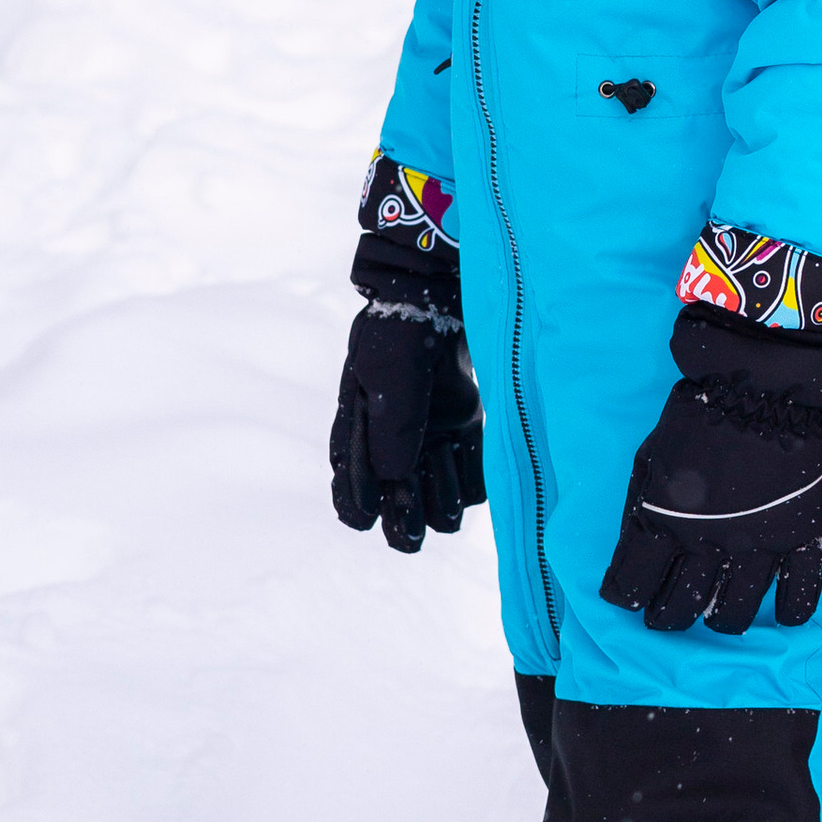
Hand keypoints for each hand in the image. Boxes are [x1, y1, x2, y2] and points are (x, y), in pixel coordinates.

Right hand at [331, 306, 485, 548]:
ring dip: (440, 499)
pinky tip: (465, 457)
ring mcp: (432, 441)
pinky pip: (471, 483)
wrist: (445, 293)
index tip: (369, 514)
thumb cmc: (407, 328)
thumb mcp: (390, 371)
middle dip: (404, 521)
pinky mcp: (465, 433)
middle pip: (397, 508)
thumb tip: (393, 478)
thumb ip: (392, 424)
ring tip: (441, 463)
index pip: (350, 489)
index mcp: (361, 432)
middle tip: (414, 528)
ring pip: (436, 502)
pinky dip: (470, 482)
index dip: (357, 508)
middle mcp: (395, 445)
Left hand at [601, 302, 821, 634]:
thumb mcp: (647, 462)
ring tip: (718, 616)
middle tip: (669, 614)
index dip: (630, 598)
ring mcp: (758, 545)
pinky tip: (783, 615)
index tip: (634, 598)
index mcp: (662, 526)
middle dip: (668, 617)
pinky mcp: (800, 536)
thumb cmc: (696, 422)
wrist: (762, 389)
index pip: (633, 588)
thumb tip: (629, 562)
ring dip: (722, 622)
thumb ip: (637, 514)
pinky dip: (792, 611)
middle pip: (680, 609)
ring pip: (736, 613)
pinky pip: (801, 591)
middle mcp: (707, 546)